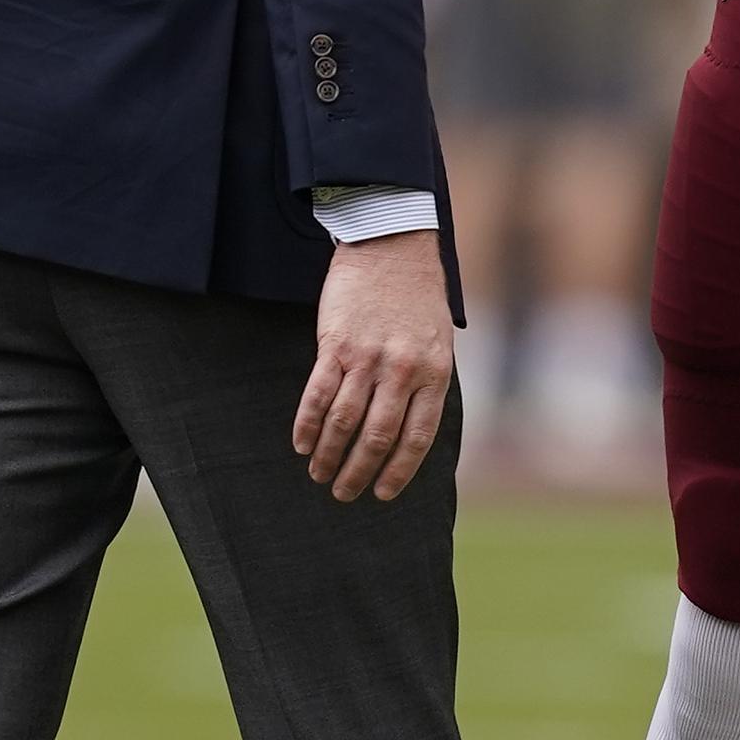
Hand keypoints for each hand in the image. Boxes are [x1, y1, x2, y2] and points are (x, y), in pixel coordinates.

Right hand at [294, 227, 450, 503]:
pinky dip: (308, 424)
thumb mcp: (438, 342)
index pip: (416, 438)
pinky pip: (318, 394)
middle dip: (358, 471)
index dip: (398, 472)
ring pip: (344, 421)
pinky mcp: (336, 343)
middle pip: (377, 436)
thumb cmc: (417, 297)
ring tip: (319, 475)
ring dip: (329, 455)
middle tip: (343, 494)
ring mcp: (367, 357)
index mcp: (433, 374)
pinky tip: (302, 444)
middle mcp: (402, 370)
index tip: (382, 494)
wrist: (392, 246)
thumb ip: (425, 384)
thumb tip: (408, 433)